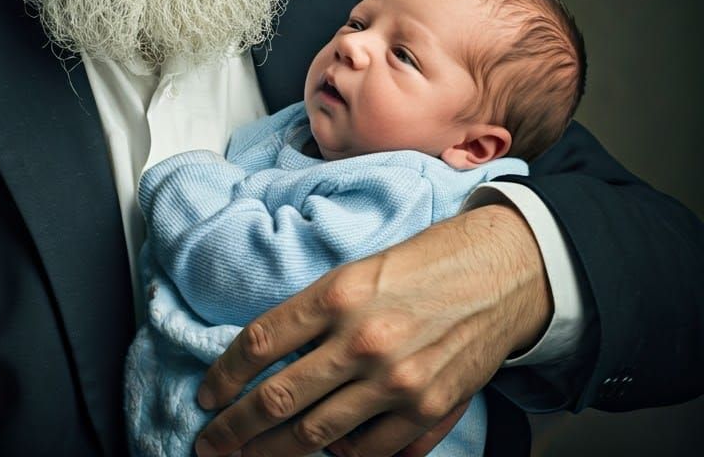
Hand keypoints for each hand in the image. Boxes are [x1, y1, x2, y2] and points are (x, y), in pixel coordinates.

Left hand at [194, 202, 550, 456]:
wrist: (496, 272)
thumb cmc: (420, 265)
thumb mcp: (355, 271)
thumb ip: (314, 315)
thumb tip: (272, 363)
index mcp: (337, 294)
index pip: (260, 343)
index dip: (224, 375)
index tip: (207, 396)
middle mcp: (361, 340)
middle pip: (278, 399)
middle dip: (234, 430)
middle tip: (209, 445)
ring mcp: (395, 382)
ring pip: (316, 436)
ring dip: (275, 452)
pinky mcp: (428, 411)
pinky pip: (369, 454)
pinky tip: (324, 456)